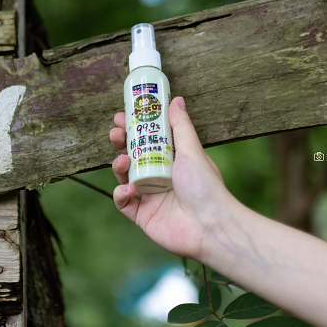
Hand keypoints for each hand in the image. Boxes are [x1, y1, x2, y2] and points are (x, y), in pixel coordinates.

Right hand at [110, 97, 236, 261]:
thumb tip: (176, 100)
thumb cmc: (206, 188)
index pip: (148, 140)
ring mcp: (150, 197)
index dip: (134, 128)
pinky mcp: (142, 216)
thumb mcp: (192, 152)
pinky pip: (123, 203)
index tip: (123, 116)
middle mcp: (159, 177)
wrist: (210, 226)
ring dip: (119, 166)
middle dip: (121, 144)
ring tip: (123, 160)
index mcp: (172, 161)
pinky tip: (130, 188)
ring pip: (124, 177)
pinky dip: (121, 194)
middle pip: (133, 156)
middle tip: (116, 133)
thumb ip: (181, 126)